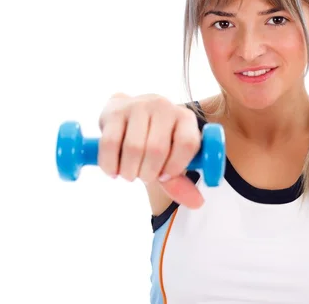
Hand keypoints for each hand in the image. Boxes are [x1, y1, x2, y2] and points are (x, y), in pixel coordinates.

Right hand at [97, 93, 203, 207]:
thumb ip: (181, 182)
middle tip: (143, 177)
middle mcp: (164, 107)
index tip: (164, 177)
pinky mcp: (115, 111)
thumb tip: (197, 203)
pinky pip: (110, 143)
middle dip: (148, 173)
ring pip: (134, 147)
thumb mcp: (171, 158)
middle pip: (157, 149)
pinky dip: (110, 164)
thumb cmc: (155, 140)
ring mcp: (139, 105)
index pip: (187, 143)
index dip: (175, 166)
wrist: (128, 116)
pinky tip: (113, 170)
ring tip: (129, 174)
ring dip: (129, 171)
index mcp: (185, 118)